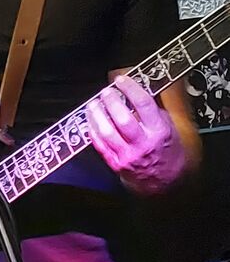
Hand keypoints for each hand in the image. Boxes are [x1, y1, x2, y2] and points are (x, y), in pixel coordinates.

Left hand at [86, 74, 188, 194]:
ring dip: (97, 115)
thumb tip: (137, 89)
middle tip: (105, 92)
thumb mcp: (170, 126)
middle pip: (123, 119)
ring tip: (93, 104)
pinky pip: (100, 145)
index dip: (130, 89)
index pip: (144, 104)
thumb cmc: (166, 150)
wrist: (166, 180)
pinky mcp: (116, 163)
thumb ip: (154, 109)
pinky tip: (91, 120)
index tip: (121, 80)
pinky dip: (93, 130)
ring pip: (107, 132)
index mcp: (159, 130)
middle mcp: (143, 143)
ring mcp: (128, 155)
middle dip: (111, 102)